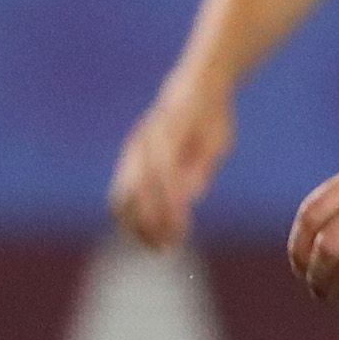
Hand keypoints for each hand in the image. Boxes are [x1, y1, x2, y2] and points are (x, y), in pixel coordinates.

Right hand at [109, 77, 231, 249]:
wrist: (193, 90)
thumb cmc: (212, 118)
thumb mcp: (217, 140)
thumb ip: (202, 166)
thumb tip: (192, 196)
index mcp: (166, 138)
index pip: (163, 180)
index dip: (169, 208)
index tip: (180, 233)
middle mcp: (143, 145)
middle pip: (136, 191)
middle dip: (149, 222)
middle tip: (166, 249)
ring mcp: (132, 151)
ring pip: (121, 195)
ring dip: (135, 224)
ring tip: (155, 247)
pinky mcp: (129, 158)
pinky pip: (121, 191)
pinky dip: (129, 215)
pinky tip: (146, 233)